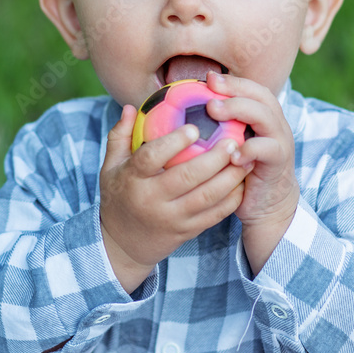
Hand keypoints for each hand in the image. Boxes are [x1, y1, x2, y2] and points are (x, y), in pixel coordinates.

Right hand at [99, 104, 250, 292]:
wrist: (122, 245)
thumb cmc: (118, 198)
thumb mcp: (109, 168)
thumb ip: (119, 137)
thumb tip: (129, 107)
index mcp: (132, 180)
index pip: (151, 158)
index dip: (173, 143)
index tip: (194, 128)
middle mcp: (152, 200)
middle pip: (187, 177)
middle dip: (214, 158)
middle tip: (233, 139)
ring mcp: (172, 218)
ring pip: (207, 197)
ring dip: (230, 176)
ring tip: (244, 156)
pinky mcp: (187, 231)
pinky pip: (215, 214)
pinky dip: (232, 197)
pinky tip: (242, 180)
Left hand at [205, 72, 299, 274]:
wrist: (267, 205)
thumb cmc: (239, 173)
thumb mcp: (227, 147)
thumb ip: (214, 129)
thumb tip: (176, 115)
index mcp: (262, 116)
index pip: (250, 89)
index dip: (231, 81)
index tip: (207, 77)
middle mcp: (274, 123)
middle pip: (260, 96)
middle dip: (235, 89)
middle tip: (209, 89)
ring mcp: (280, 141)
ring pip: (266, 116)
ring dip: (240, 110)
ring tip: (214, 111)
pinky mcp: (279, 161)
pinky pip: (268, 149)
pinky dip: (250, 148)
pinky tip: (231, 153)